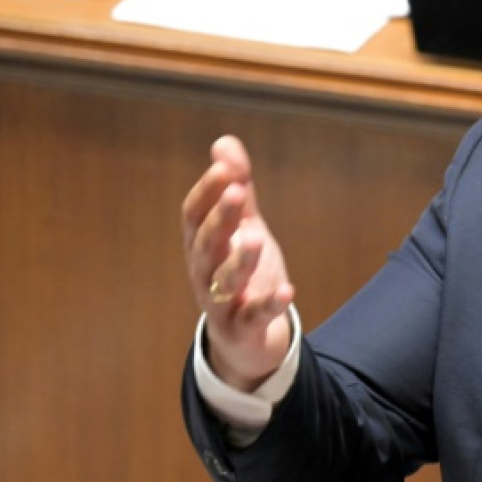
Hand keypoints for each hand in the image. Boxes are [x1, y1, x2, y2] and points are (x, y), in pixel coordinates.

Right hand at [180, 135, 294, 391]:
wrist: (247, 338)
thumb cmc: (242, 274)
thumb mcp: (243, 229)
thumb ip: (237, 190)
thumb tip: (224, 143)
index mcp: (202, 245)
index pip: (193, 216)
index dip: (207, 192)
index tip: (224, 168)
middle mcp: (204, 273)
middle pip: (205, 244)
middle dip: (220, 218)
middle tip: (237, 192)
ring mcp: (220, 303)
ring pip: (224, 282)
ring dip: (240, 260)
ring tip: (257, 239)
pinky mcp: (241, 328)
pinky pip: (253, 316)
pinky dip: (269, 305)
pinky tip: (288, 290)